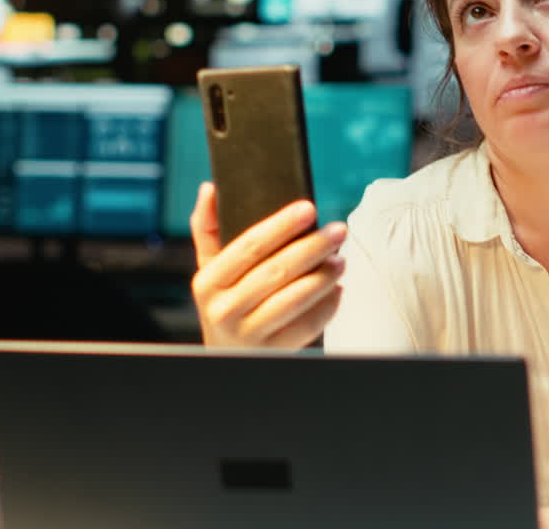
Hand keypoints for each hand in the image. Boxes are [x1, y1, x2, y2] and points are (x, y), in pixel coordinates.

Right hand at [190, 182, 346, 347]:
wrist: (226, 360)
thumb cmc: (224, 305)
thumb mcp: (210, 271)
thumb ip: (207, 229)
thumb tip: (210, 188)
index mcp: (207, 282)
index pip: (248, 246)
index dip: (281, 225)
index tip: (308, 208)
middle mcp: (224, 310)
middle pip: (276, 271)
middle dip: (312, 247)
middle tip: (338, 231)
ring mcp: (248, 334)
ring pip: (294, 299)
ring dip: (323, 276)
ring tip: (340, 259)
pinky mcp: (273, 351)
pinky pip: (307, 326)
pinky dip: (327, 306)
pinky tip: (337, 289)